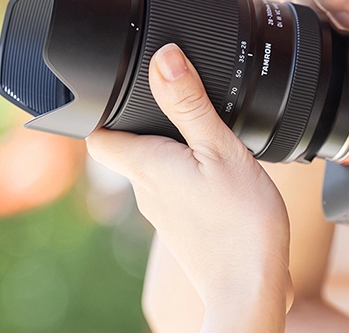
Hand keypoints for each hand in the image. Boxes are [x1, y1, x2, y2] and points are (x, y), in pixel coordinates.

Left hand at [87, 43, 291, 331]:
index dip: (103, 107)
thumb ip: (190, 104)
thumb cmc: (240, 225)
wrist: (251, 289)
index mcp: (146, 165)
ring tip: (209, 139)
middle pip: (130, 147)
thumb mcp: (221, 150)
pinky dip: (194, 177)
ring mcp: (164, 214)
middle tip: (179, 102)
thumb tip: (163, 58)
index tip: (122, 87)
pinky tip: (223, 177)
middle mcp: (146, 191)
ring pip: (157, 169)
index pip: (97, 133)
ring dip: (176, 151)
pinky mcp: (184, 229)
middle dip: (149, 123)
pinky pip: (179, 191)